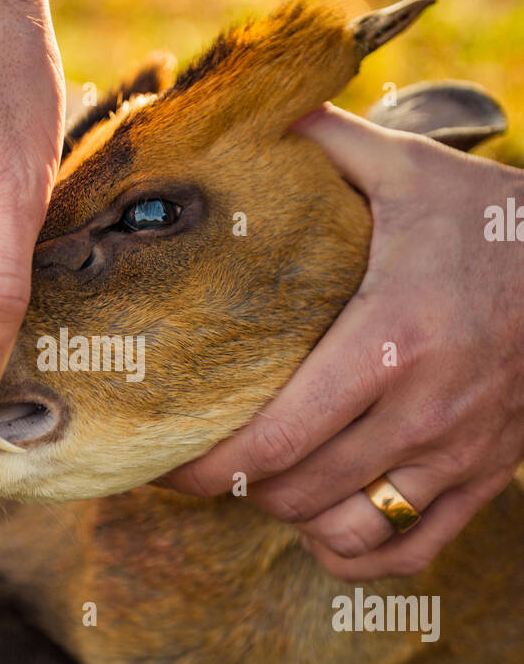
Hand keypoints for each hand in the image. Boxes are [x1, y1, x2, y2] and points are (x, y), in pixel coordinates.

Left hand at [165, 105, 523, 578]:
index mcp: (390, 339)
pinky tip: (326, 524)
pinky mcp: (486, 476)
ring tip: (264, 486)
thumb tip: (255, 110)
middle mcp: (424, 410)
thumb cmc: (491, 219)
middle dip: (241, 489)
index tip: (172, 464)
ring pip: (349, 528)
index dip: (213, 469)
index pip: (281, 437)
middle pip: (301, 492)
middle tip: (210, 462)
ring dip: (292, 518)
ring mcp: (459, 453)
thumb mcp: (410, 171)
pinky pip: (413, 550)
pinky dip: (358, 552)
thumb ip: (327, 143)